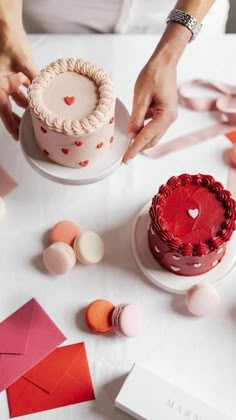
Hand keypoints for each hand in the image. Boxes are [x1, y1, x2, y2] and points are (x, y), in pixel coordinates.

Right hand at [0, 24, 37, 139]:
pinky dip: (31, 93)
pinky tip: (40, 100)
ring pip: (17, 98)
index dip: (11, 125)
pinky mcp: (14, 72)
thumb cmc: (9, 41)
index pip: (4, 111)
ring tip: (37, 118)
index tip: (18, 137)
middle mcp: (0, 84)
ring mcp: (7, 79)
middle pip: (9, 108)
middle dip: (19, 119)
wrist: (6, 23)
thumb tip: (47, 96)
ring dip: (27, 107)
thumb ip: (35, 81)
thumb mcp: (24, 64)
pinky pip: (23, 87)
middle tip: (28, 131)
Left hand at [123, 57, 177, 162]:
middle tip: (124, 155)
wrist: (165, 61)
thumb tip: (132, 135)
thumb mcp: (141, 97)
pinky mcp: (165, 112)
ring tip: (127, 142)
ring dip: (141, 138)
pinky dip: (143, 128)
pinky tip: (135, 125)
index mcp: (165, 116)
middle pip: (151, 140)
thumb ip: (136, 118)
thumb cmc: (154, 74)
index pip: (146, 138)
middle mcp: (170, 119)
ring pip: (153, 134)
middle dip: (138, 147)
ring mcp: (169, 116)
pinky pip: (153, 126)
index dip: (134, 150)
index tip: (125, 160)